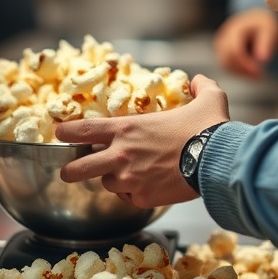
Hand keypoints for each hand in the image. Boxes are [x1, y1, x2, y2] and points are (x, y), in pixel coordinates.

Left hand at [56, 75, 229, 207]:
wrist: (216, 160)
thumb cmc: (209, 128)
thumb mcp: (207, 98)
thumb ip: (200, 86)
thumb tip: (199, 80)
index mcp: (128, 128)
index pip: (83, 130)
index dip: (67, 132)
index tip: (61, 133)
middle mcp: (121, 154)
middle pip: (77, 168)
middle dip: (69, 170)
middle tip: (69, 171)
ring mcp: (129, 179)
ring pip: (107, 184)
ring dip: (115, 180)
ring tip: (133, 174)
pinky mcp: (142, 198)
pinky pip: (130, 198)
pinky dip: (136, 193)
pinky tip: (151, 186)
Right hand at [213, 9, 277, 77]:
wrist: (256, 20)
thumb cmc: (265, 25)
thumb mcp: (271, 30)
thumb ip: (267, 43)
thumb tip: (263, 60)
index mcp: (236, 28)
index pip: (234, 50)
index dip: (245, 64)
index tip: (259, 72)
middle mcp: (224, 36)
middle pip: (227, 59)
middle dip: (244, 70)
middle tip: (260, 75)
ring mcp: (220, 45)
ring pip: (226, 65)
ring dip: (242, 72)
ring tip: (258, 73)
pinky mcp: (222, 52)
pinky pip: (227, 66)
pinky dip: (239, 71)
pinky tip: (252, 71)